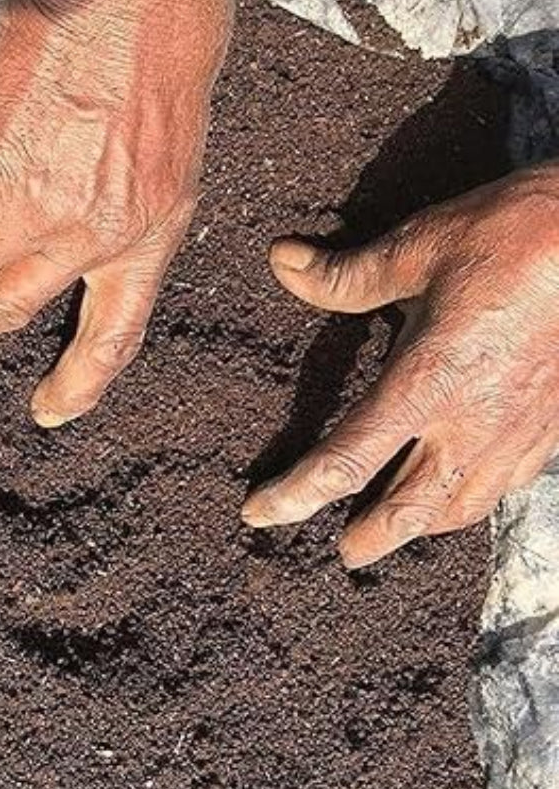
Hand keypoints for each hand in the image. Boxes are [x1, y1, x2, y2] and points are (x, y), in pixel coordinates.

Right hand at [0, 0, 242, 425]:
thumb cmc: (166, 18)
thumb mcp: (175, 128)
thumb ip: (131, 185)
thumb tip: (88, 197)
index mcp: (154, 228)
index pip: (114, 334)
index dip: (78, 384)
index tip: (49, 411)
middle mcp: (97, 239)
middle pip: (10, 316)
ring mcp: (38, 217)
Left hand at [242, 165, 558, 567]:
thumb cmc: (509, 236)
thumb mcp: (416, 248)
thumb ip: (345, 275)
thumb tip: (281, 260)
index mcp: (427, 382)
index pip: (345, 460)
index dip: (295, 495)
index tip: (259, 514)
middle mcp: (472, 422)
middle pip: (409, 509)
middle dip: (371, 537)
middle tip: (345, 552)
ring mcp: (519, 431)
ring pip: (464, 506)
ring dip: (424, 525)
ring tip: (402, 527)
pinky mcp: (554, 426)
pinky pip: (508, 483)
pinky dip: (474, 497)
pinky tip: (465, 487)